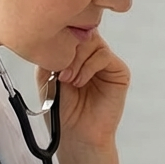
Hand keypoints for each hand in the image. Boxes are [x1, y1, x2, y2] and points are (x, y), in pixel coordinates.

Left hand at [46, 29, 128, 147]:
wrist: (76, 134)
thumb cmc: (61, 110)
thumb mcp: (45, 77)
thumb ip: (50, 53)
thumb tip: (57, 35)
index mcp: (75, 53)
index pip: (71, 29)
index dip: (60, 36)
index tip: (49, 54)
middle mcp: (91, 54)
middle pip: (82, 31)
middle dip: (68, 49)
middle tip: (60, 72)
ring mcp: (105, 62)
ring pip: (93, 41)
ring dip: (77, 60)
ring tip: (69, 80)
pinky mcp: (119, 72)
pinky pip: (104, 55)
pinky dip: (89, 66)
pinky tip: (80, 81)